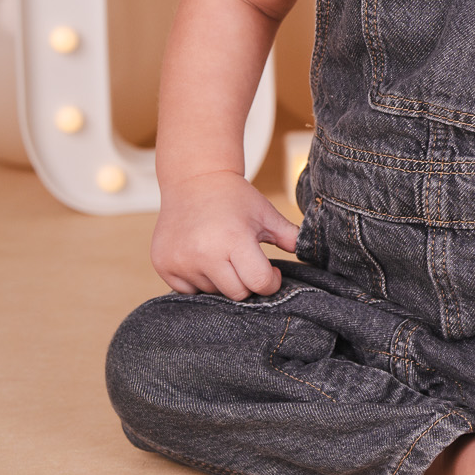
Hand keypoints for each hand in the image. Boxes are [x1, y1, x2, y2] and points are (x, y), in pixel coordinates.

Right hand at [150, 170, 300, 298]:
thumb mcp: (266, 214)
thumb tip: (311, 257)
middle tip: (247, 262)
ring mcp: (180, 262)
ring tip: (222, 253)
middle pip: (237, 294)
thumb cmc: (235, 198)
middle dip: (248, 283)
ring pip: (213, 292)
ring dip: (222, 281)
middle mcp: (203, 254)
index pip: (259, 283)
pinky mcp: (163, 265)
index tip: (272, 271)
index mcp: (233, 240)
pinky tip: (203, 258)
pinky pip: (188, 291)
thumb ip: (291, 237)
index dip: (271, 282)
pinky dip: (199, 281)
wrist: (193, 181)